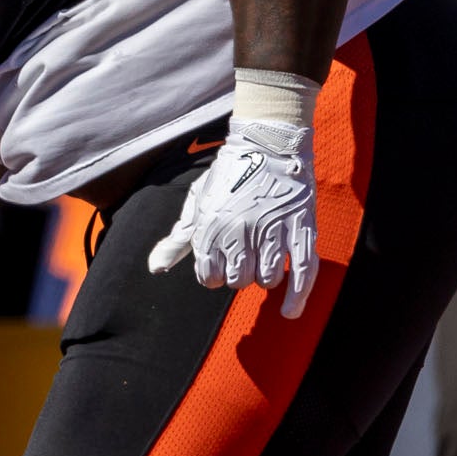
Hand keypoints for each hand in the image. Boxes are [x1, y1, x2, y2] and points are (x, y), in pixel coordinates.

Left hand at [147, 119, 320, 317]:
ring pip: (266, 278)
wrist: (268, 143)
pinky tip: (288, 311)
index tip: (219, 265)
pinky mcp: (301, 228)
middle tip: (243, 257)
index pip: (209, 275)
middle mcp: (240, 231)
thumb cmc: (229, 174)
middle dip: (238, 274)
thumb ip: (177, 238)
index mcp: (211, 226)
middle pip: (238, 280)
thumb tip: (155, 267)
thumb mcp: (197, 201)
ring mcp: (272, 230)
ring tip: (262, 258)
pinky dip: (297, 296)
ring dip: (263, 276)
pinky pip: (302, 271)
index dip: (213, 275)